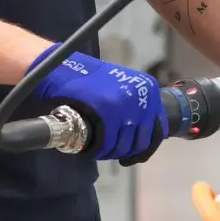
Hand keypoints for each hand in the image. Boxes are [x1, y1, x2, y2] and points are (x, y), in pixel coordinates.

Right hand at [31, 47, 167, 163]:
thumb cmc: (90, 78)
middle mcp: (143, 97)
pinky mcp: (108, 115)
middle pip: (140, 142)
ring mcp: (126, 106)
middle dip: (124, 151)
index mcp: (149, 89)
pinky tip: (92, 148)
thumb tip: (143, 135)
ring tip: (99, 147)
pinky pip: (107, 145)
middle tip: (109, 149)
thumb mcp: (121, 86)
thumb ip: (135, 106)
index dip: (144, 147)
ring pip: (123, 146)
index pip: (158, 130)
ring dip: (110, 152)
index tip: (132, 154)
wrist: (61, 66)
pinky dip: (99, 151)